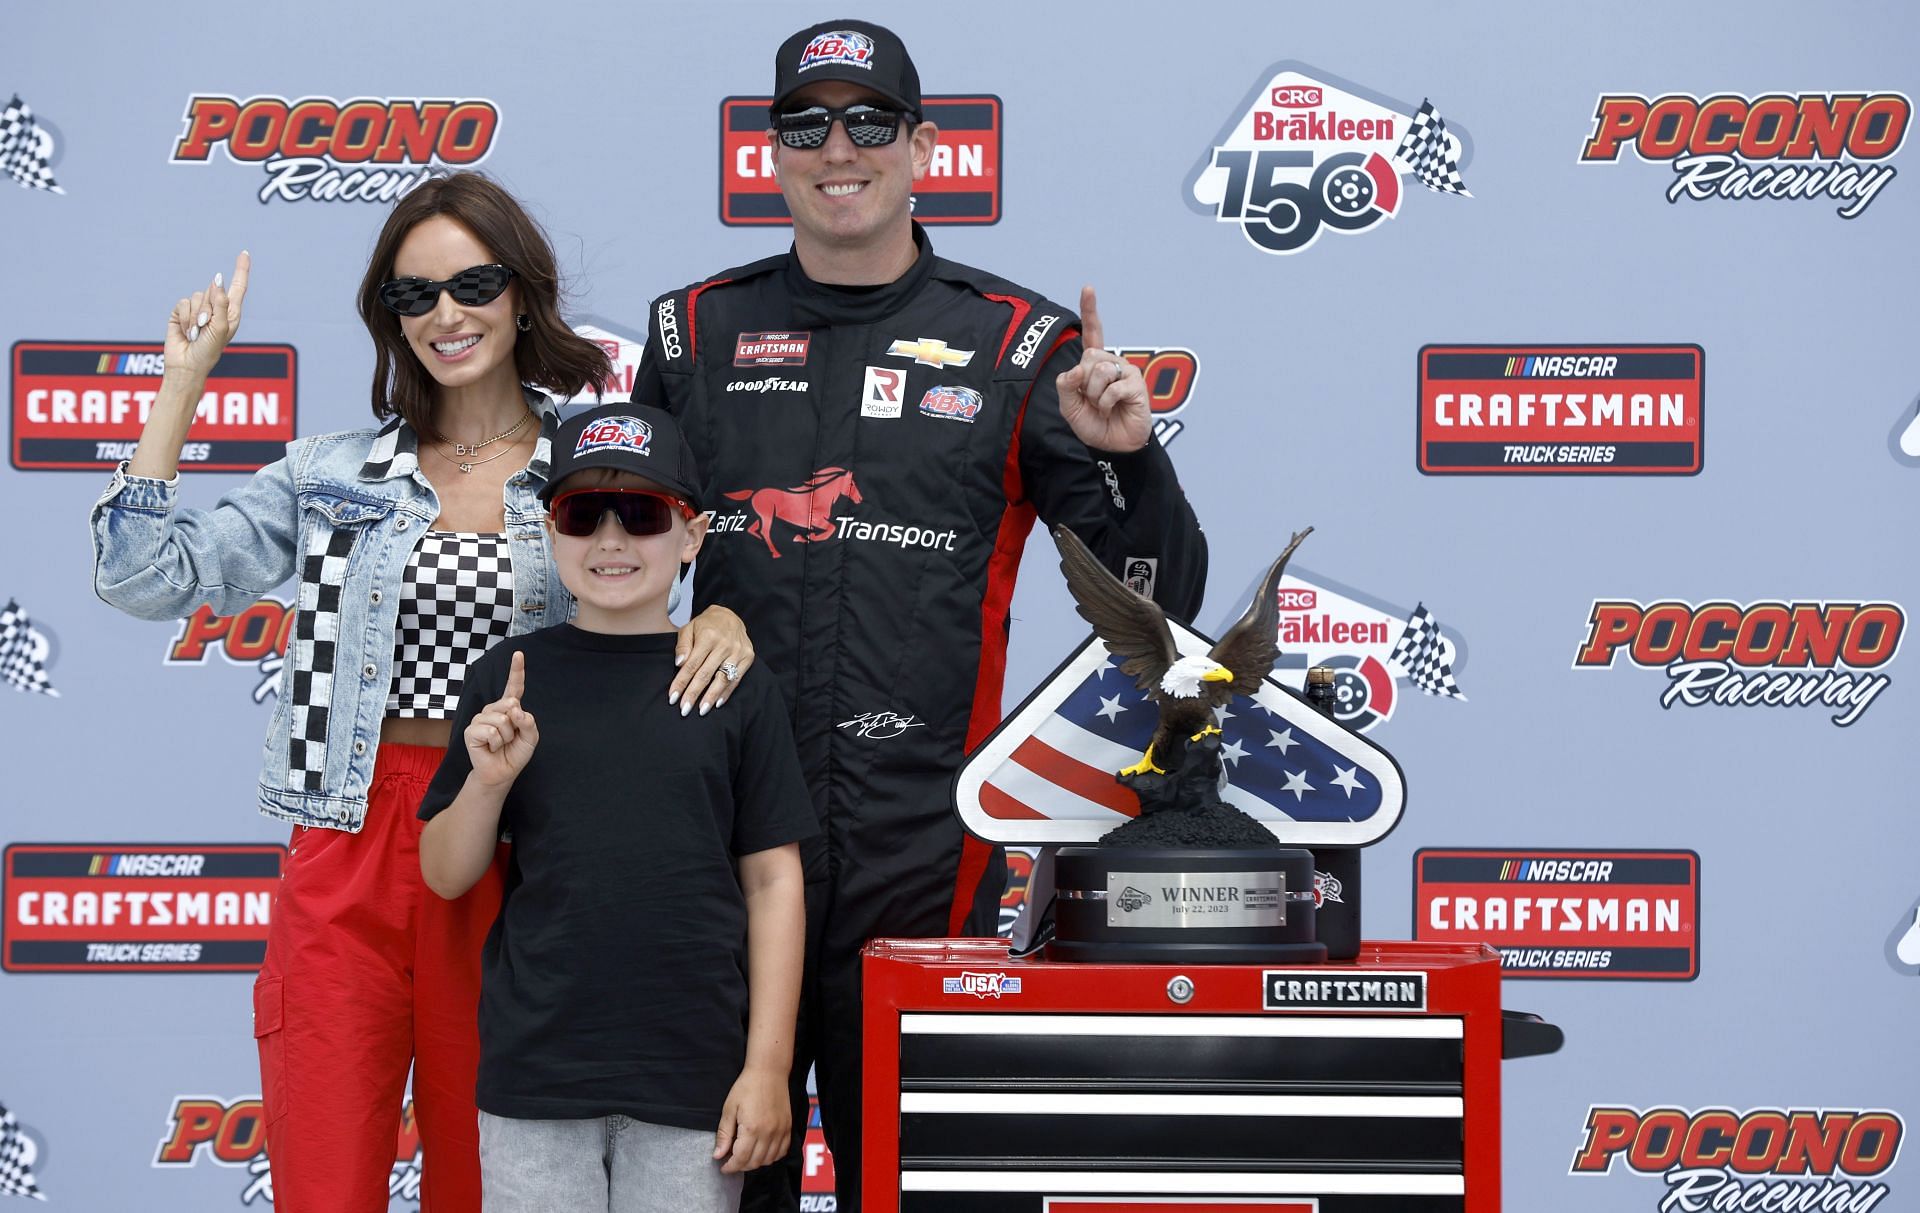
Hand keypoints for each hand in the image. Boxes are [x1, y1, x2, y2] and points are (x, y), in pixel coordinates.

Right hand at [164, 251, 250, 380]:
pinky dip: (185, 318)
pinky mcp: (181, 312)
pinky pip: (183, 303)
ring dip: (196, 317)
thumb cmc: (209, 351)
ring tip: (197, 333)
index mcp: (231, 313)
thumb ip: (220, 302)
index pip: (237, 287)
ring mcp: (198, 310)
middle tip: (206, 328)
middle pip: (213, 290)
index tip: (244, 253)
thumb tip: (217, 280)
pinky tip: (186, 332)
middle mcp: (216, 309)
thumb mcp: (220, 328)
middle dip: (209, 309)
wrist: (187, 366)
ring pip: (197, 296)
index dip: (241, 270)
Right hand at [464, 651, 538, 786]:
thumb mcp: (531, 738)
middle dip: (516, 726)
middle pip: (511, 704)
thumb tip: (515, 710)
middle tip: (509, 738)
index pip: (514, 686)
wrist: (502, 772)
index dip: (516, 670)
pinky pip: (491, 732)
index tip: (518, 653)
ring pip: (502, 720)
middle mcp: (493, 709)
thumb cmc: (515, 753)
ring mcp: (480, 718)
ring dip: (506, 737)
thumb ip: (528, 722)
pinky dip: (496, 743)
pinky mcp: (471, 731)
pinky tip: (490, 748)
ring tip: (499, 744)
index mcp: (509, 707)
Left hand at [672, 605, 753, 716]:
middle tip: (684, 710)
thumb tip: (679, 664)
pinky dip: (727, 692)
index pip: (691, 665)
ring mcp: (738, 651)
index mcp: (708, 636)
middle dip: (693, 694)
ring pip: (722, 679)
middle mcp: (725, 644)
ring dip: (711, 697)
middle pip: (706, 674)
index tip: (673, 697)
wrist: (729, 615)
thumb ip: (682, 646)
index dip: (681, 682)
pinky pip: (736, 679)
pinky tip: (717, 703)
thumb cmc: (706, 624)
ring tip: (701, 710)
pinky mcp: (748, 657)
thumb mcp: (688, 628)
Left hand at [712, 1066, 790, 1173]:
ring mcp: (781, 1131)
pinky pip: (782, 1151)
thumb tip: (718, 1154)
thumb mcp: (729, 1108)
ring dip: (755, 1163)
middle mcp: (768, 1133)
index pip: (740, 1159)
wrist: (769, 1071)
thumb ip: (724, 1134)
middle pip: (754, 1162)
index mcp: (751, 1129)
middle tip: (731, 1160)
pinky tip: (762, 1151)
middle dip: (741, 1166)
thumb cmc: (747, 1086)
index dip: (730, 1167)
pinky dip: (772, 1156)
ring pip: (769, 1160)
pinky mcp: (788, 1127)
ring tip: (745, 1155)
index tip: (723, 1166)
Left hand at [1054, 284, 1151, 452]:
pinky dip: (1107, 403)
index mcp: (1094, 364)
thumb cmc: (1093, 424)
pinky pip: (1113, 387)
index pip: (1092, 333)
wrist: (1113, 447)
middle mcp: (1111, 362)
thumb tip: (1078, 368)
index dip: (1090, 310)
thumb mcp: (1069, 406)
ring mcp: (1126, 371)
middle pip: (1089, 356)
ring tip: (1104, 407)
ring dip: (1096, 395)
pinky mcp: (1137, 384)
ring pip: (1100, 370)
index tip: (1088, 288)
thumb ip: (1066, 385)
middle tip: (1093, 401)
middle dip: (1085, 383)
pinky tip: (1114, 409)